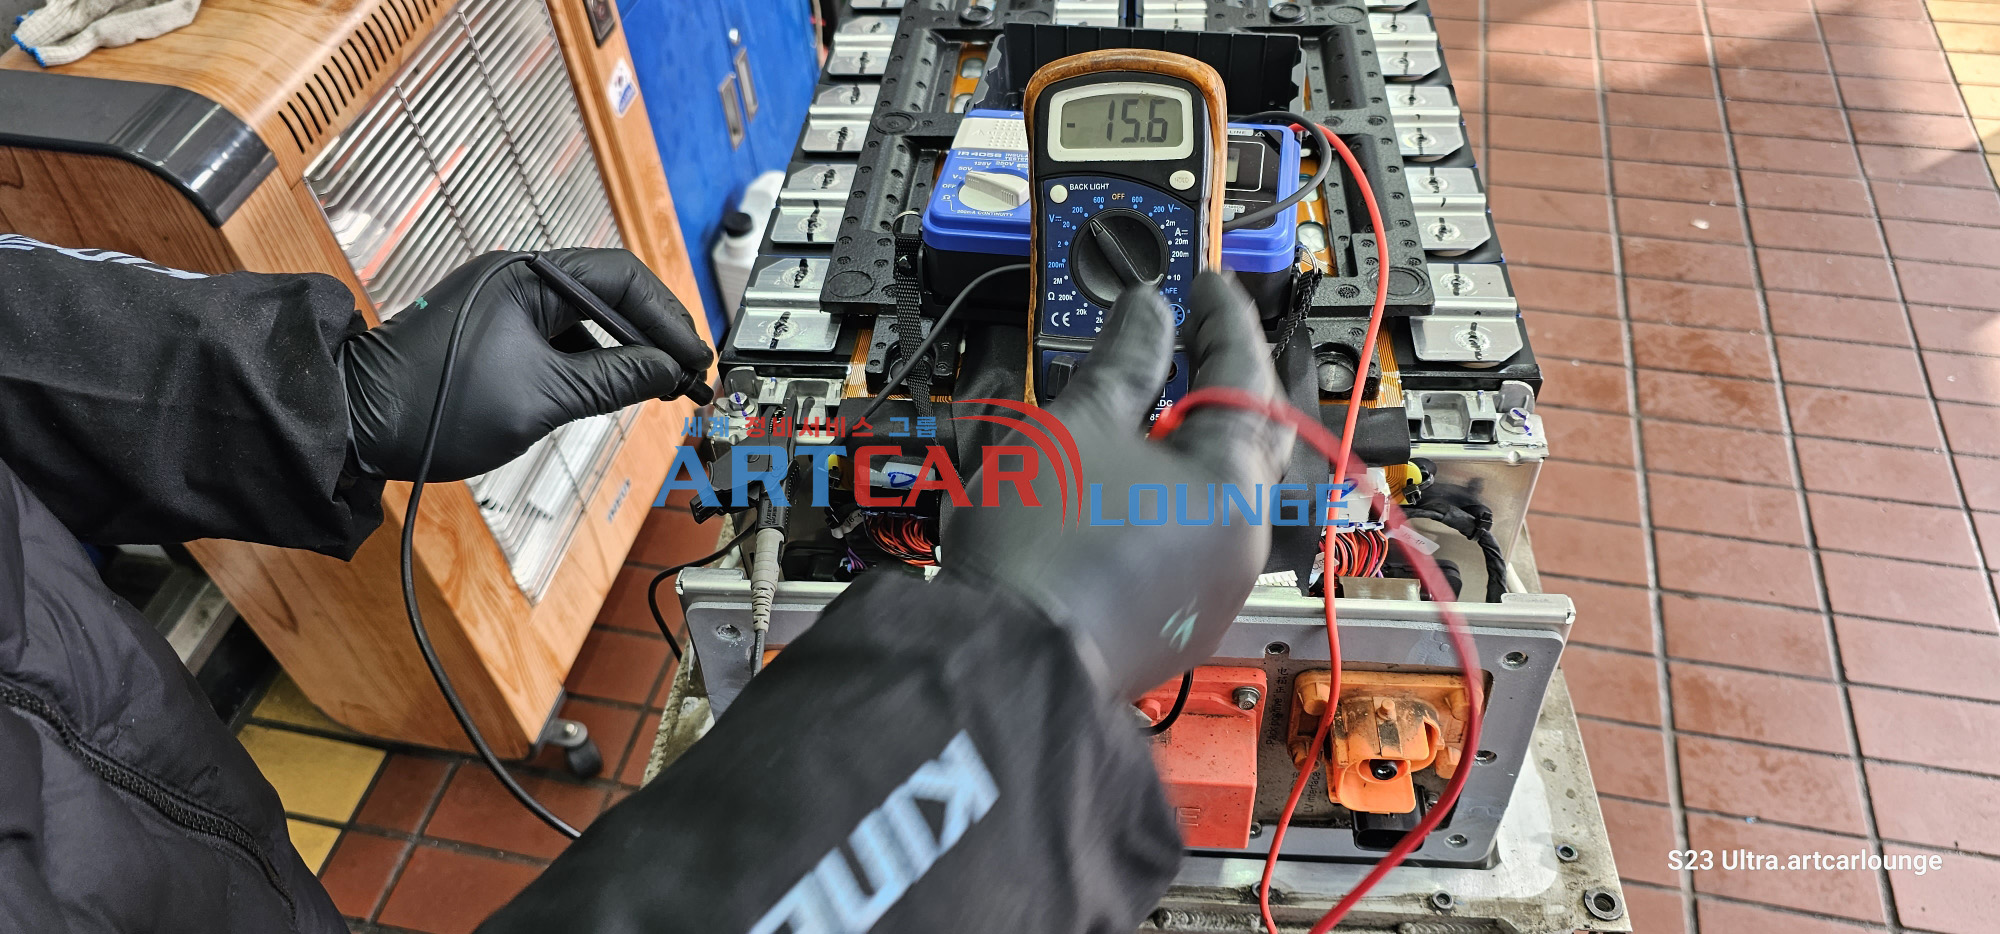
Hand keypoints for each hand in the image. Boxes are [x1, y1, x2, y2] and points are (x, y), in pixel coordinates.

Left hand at [342, 249, 712, 481]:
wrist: (358, 422)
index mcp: (526, 276)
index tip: (694, 356)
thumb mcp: (542, 397)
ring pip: (588, 319)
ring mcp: (506, 305)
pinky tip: (614, 388)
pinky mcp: (497, 333)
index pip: (622, 278)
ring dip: (625, 349)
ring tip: (657, 385)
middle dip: (653, 333)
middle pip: (610, 294)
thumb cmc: (435, 405)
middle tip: (686, 372)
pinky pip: (561, 338)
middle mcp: (518, 280)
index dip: (667, 318)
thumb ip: (615, 380)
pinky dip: (593, 361)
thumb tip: (667, 371)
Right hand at [941, 272, 1291, 701]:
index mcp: (1235, 482)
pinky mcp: (1175, 622)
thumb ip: (1126, 358)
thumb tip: (1148, 311)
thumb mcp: (1078, 422)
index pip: (1246, 372)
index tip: (1203, 284)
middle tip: (1183, 338)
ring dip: (1180, 443)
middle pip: (1242, 436)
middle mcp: (1241, 539)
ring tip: (1136, 410)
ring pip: (1210, 492)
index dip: (1222, 316)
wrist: (1004, 659)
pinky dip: (1160, 500)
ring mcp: (1212, 588)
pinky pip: (1183, 541)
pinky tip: (1116, 486)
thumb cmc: (1041, 546)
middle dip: (1211, 380)